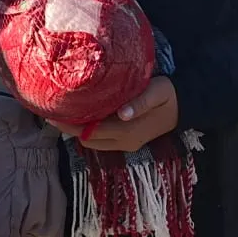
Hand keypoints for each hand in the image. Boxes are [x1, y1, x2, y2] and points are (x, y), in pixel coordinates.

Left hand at [51, 77, 179, 151]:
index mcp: (127, 131)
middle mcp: (124, 142)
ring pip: (93, 143)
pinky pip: (102, 140)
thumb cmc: (168, 95)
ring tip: (62, 113)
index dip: (68, 125)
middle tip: (51, 111)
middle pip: (87, 140)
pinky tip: (80, 116)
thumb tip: (122, 114)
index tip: (50, 114)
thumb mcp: (157, 92)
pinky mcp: (128, 142)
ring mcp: (126, 144)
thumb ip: (140, 102)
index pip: (89, 132)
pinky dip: (88, 132)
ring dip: (77, 131)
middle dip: (68, 129)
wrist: (186, 107)